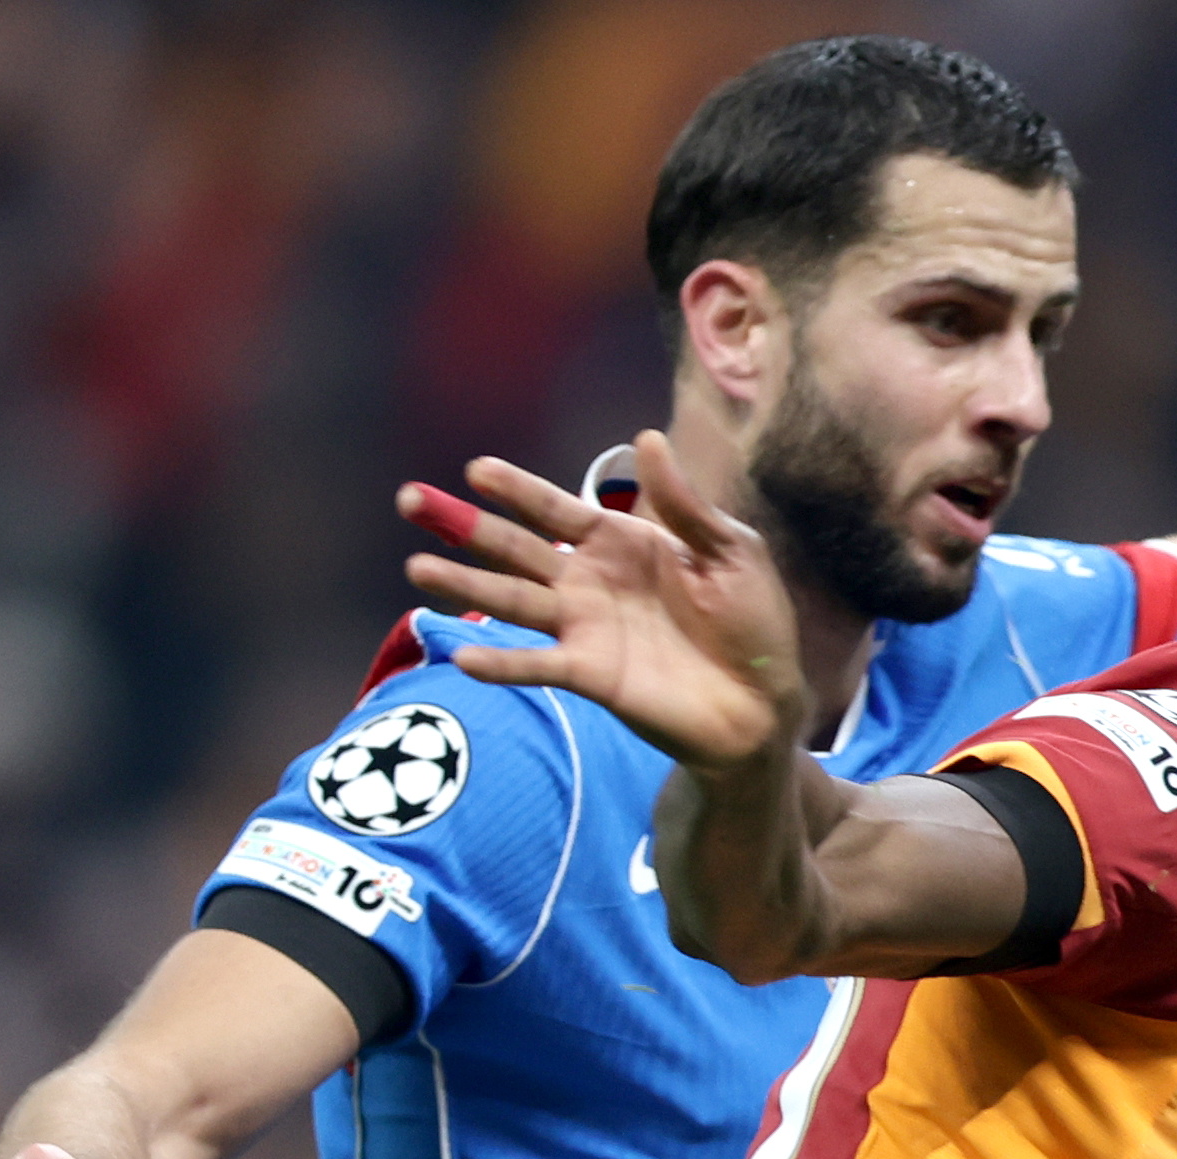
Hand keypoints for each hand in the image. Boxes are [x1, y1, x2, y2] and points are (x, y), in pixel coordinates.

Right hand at [398, 432, 806, 773]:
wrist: (765, 702)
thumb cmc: (753, 624)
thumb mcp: (731, 552)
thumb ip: (684, 504)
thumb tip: (646, 439)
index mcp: (622, 543)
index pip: (557, 508)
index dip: (518, 488)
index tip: (476, 470)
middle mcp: (590, 582)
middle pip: (515, 547)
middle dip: (464, 525)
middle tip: (410, 499)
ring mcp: (584, 628)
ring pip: (512, 601)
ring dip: (465, 586)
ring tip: (418, 570)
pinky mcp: (590, 675)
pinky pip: (537, 664)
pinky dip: (501, 662)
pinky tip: (464, 656)